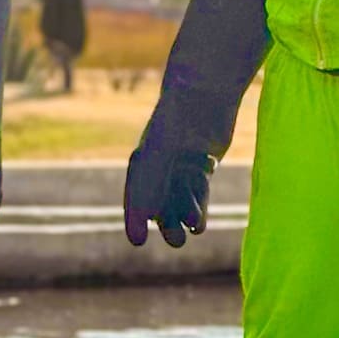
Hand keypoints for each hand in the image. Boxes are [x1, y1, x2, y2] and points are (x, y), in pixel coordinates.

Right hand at [124, 113, 213, 248]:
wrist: (203, 96)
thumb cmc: (176, 124)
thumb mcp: (159, 157)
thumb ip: (151, 186)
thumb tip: (146, 220)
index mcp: (143, 163)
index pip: (136, 197)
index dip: (135, 219)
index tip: (137, 241)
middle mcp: (160, 167)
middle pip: (160, 203)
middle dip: (167, 224)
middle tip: (176, 240)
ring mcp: (181, 167)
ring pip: (181, 201)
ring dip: (185, 217)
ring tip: (195, 228)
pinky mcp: (202, 166)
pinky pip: (198, 193)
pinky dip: (199, 207)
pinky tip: (200, 222)